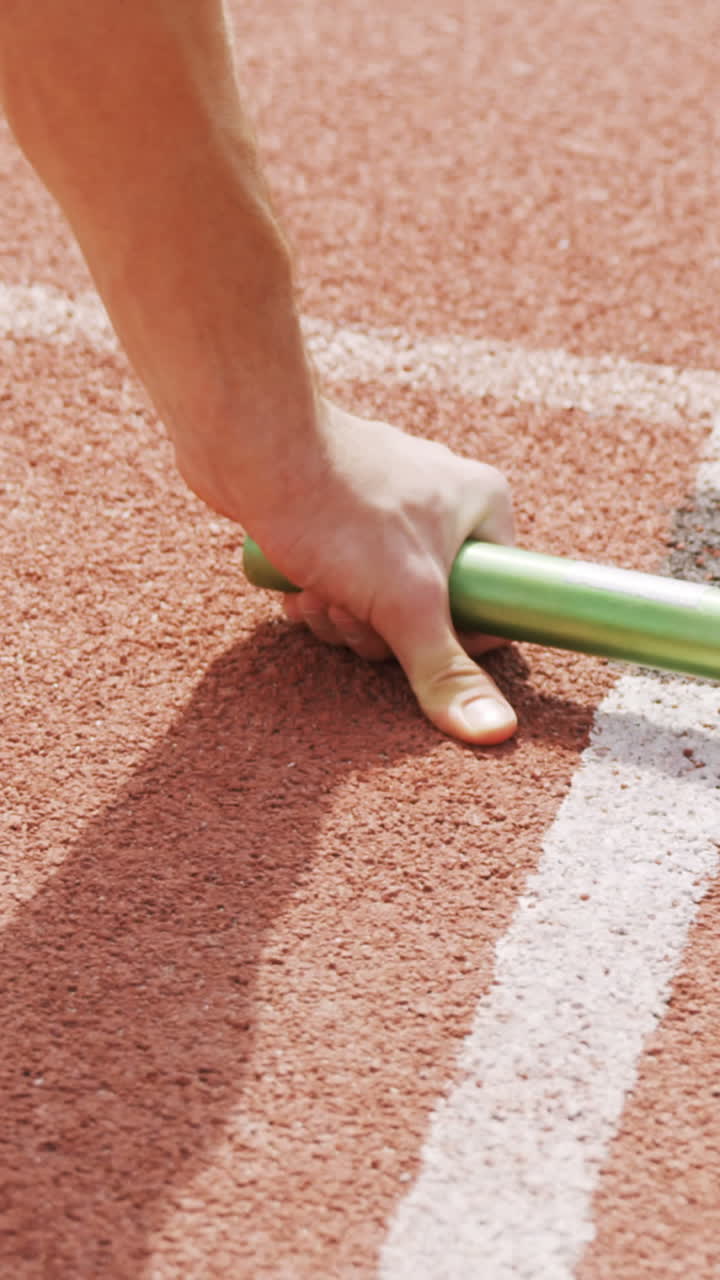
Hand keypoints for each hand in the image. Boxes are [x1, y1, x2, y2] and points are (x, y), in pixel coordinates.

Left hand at [233, 399, 517, 744]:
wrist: (251, 446)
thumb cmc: (339, 508)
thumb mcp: (406, 601)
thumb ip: (445, 669)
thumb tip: (496, 734)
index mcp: (483, 508)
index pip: (494, 606)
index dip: (451, 639)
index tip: (412, 637)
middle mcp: (442, 503)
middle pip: (428, 614)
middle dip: (378, 630)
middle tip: (352, 610)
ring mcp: (386, 509)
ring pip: (378, 604)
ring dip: (341, 617)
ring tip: (316, 590)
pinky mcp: (336, 516)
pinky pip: (342, 582)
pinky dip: (318, 596)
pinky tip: (294, 585)